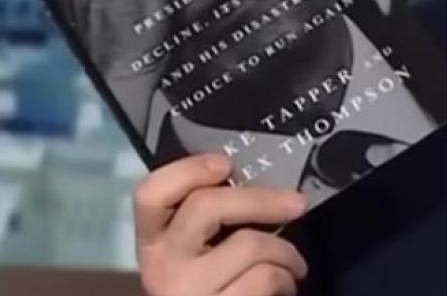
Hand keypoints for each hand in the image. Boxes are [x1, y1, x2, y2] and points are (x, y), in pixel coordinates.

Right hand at [135, 154, 308, 295]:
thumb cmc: (214, 286)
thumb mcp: (197, 253)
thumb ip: (210, 221)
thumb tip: (254, 183)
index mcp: (154, 241)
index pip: (150, 194)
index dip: (188, 170)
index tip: (225, 164)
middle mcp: (162, 264)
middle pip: (207, 205)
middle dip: (263, 199)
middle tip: (296, 203)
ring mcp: (186, 290)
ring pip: (250, 244)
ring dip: (285, 252)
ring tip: (292, 264)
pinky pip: (265, 277)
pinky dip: (286, 278)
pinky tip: (284, 285)